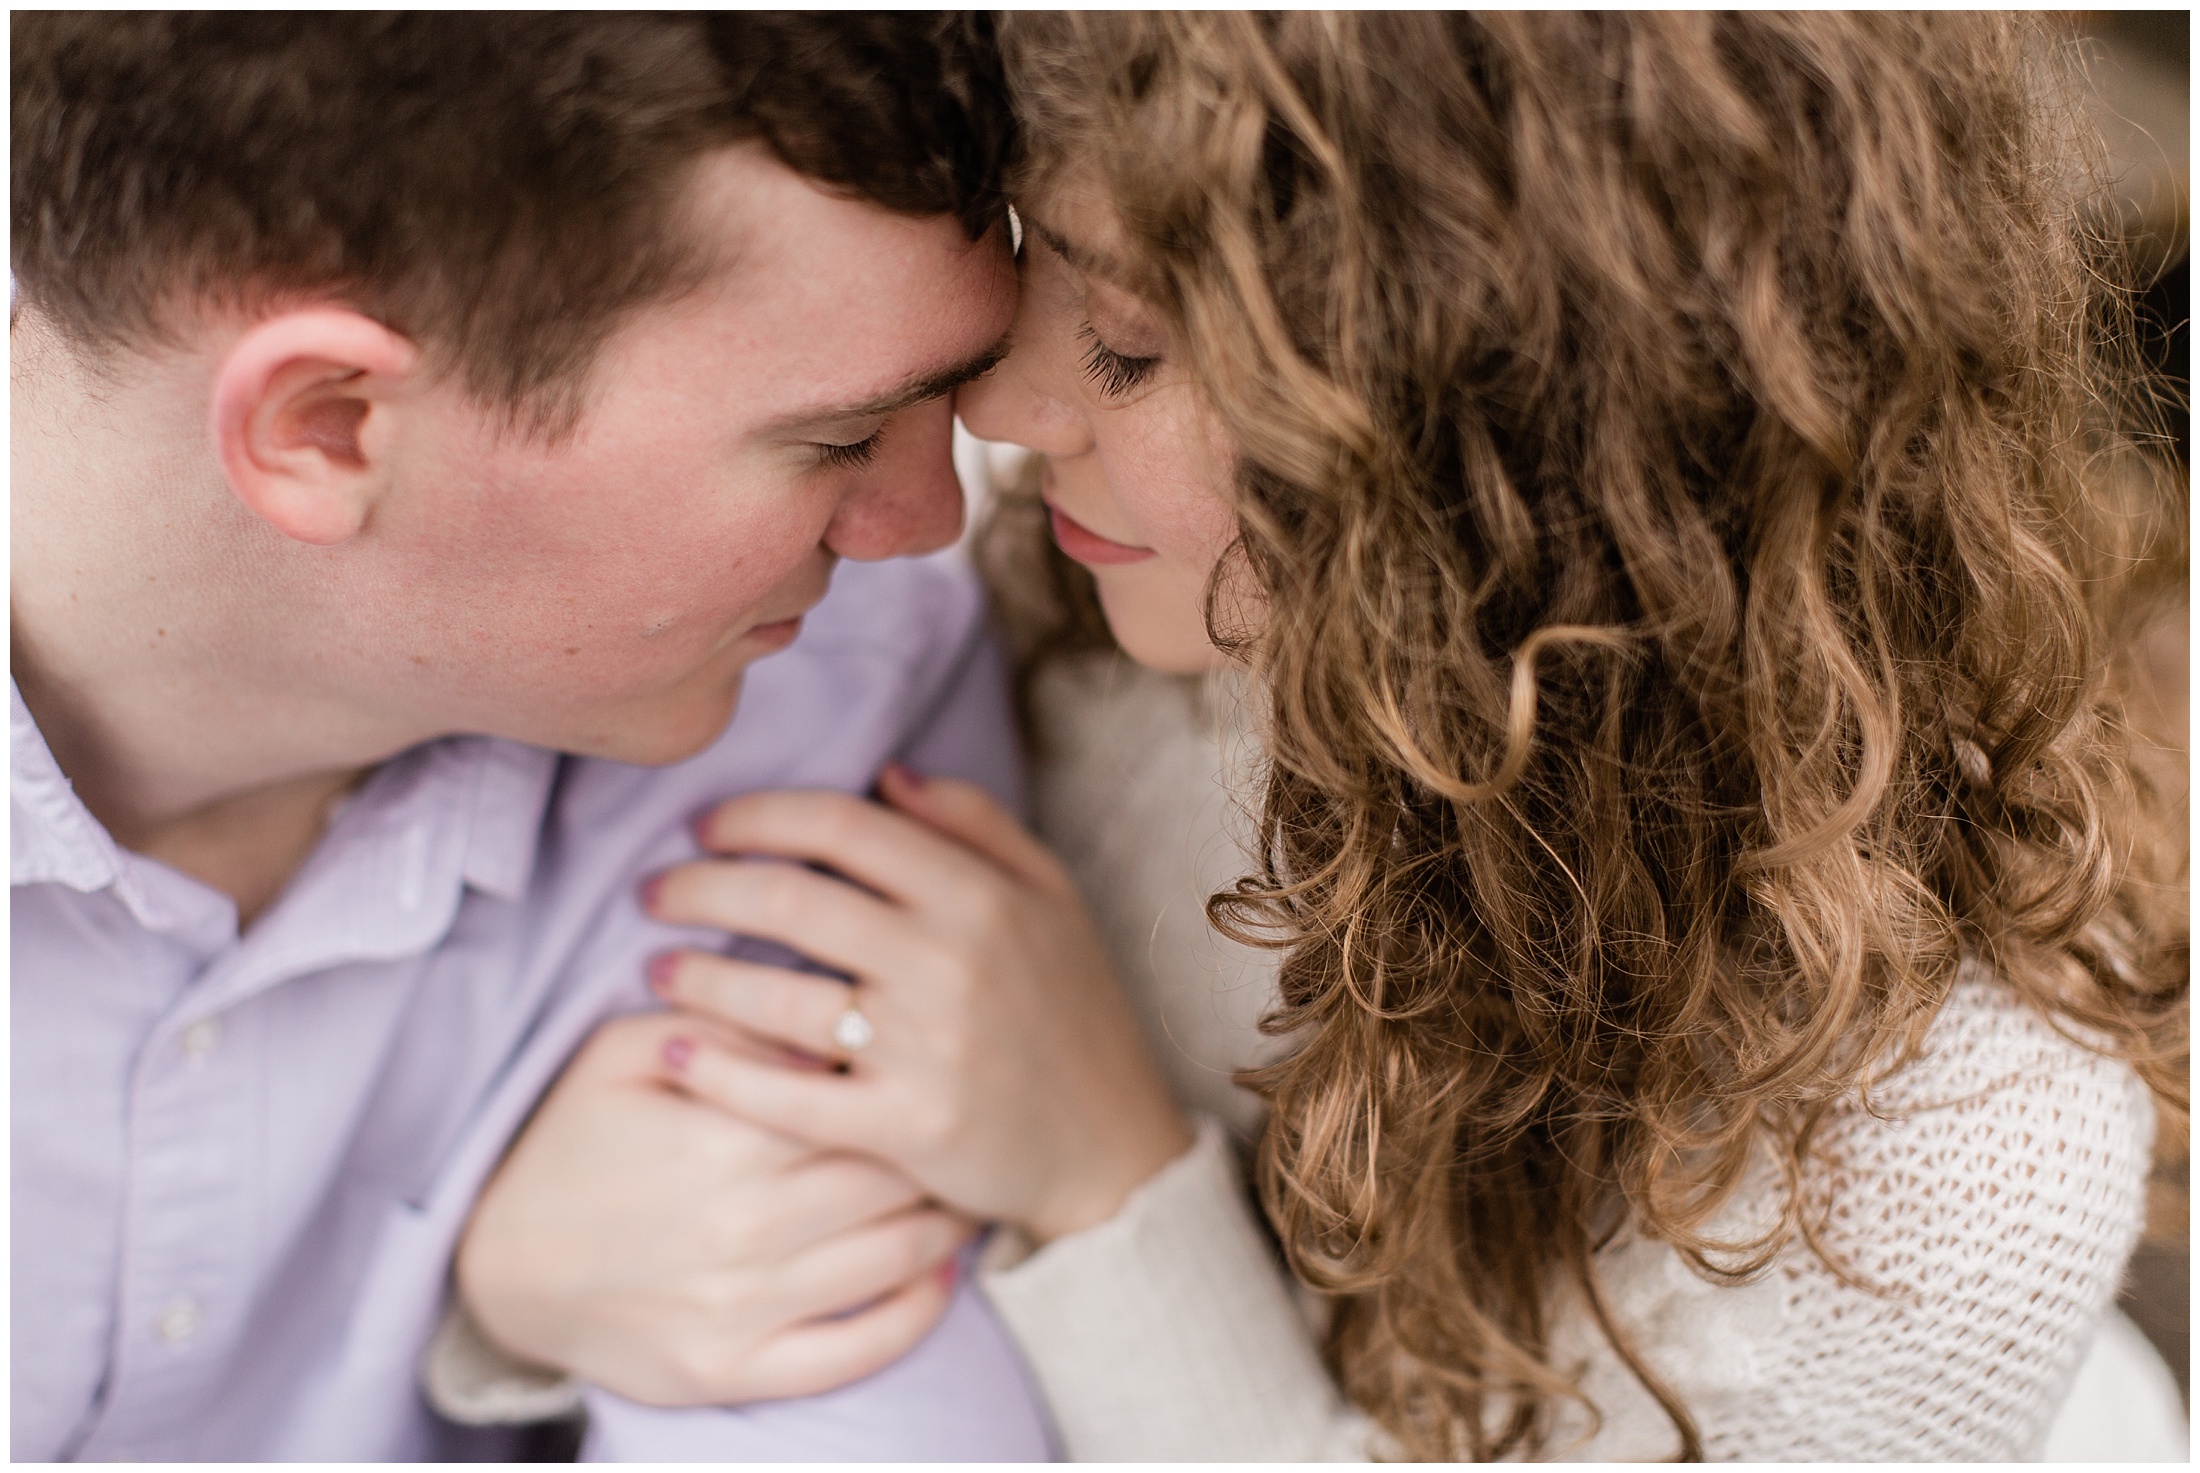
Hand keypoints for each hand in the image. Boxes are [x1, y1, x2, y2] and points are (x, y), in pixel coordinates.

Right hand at [455, 1008, 972, 1405]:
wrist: (499, 1268)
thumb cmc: (572, 1143)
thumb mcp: (623, 1052)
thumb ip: (725, 1026)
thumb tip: (819, 1024)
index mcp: (724, 1137)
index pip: (859, 1097)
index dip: (905, 1073)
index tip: (929, 1053)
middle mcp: (746, 1226)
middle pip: (893, 1174)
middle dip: (938, 1142)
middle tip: (966, 1116)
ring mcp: (747, 1308)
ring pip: (898, 1255)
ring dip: (949, 1217)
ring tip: (965, 1181)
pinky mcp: (740, 1371)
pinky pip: (862, 1349)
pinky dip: (920, 1310)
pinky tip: (943, 1270)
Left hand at [643, 764, 1191, 1243]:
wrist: (1113, 1149)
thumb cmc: (1075, 1011)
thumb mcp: (1053, 896)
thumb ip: (975, 823)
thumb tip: (886, 773)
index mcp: (979, 894)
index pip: (840, 825)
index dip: (756, 815)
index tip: (706, 827)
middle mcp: (948, 960)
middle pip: (789, 899)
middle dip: (700, 886)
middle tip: (653, 893)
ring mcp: (924, 1048)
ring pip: (773, 994)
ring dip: (694, 975)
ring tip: (655, 970)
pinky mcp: (902, 1128)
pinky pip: (783, 1094)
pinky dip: (716, 1071)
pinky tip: (673, 1052)